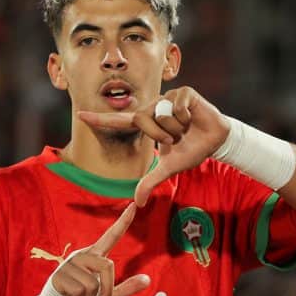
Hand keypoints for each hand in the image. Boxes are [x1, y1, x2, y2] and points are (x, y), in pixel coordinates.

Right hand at [52, 203, 149, 295]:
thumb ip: (125, 289)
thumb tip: (148, 279)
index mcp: (94, 257)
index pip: (111, 236)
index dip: (123, 222)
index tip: (134, 205)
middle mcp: (82, 256)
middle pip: (107, 266)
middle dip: (107, 290)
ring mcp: (69, 265)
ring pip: (93, 283)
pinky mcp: (58, 275)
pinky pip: (80, 290)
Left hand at [78, 87, 229, 206]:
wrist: (215, 141)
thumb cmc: (190, 151)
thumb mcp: (168, 168)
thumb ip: (150, 181)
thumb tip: (137, 203)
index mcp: (147, 124)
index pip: (119, 121)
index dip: (100, 120)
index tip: (80, 116)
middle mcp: (153, 108)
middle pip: (142, 118)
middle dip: (159, 134)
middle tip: (173, 140)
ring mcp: (167, 98)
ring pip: (161, 113)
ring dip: (175, 128)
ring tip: (185, 129)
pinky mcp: (183, 92)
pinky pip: (177, 106)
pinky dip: (186, 117)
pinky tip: (193, 118)